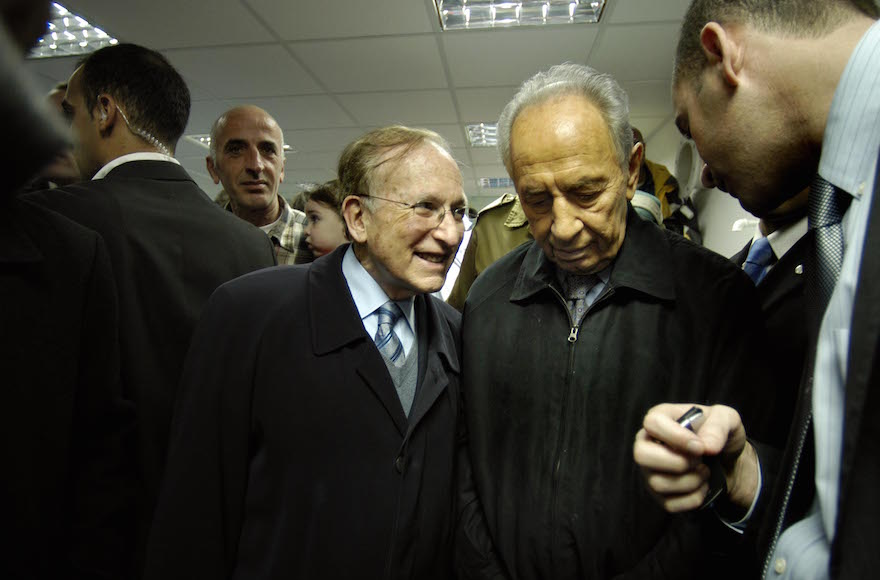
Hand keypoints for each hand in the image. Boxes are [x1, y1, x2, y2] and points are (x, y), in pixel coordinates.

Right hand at [633, 403, 758, 512]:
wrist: (728, 462)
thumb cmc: (720, 435)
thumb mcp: (728, 419)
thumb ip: (719, 425)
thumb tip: (706, 446)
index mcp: (660, 419)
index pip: (652, 423)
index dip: (675, 436)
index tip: (700, 447)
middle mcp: (648, 444)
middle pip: (641, 455)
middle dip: (677, 462)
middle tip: (699, 461)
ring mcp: (651, 471)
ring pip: (658, 483)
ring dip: (691, 481)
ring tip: (705, 472)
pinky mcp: (659, 495)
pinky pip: (670, 503)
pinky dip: (693, 498)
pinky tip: (702, 486)